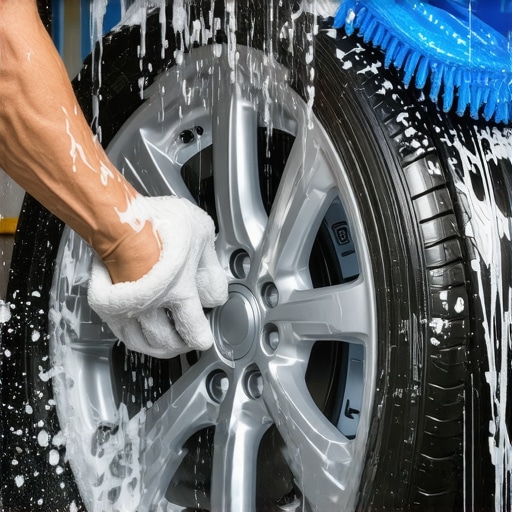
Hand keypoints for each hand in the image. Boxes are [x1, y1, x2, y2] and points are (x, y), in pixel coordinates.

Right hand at [88, 196, 227, 357]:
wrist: (119, 218)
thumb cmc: (158, 222)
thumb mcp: (201, 233)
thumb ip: (210, 263)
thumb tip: (215, 285)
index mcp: (180, 292)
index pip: (195, 331)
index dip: (201, 338)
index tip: (203, 338)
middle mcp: (153, 306)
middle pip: (167, 342)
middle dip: (179, 344)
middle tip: (185, 340)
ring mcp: (128, 308)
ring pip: (143, 343)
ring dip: (156, 346)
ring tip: (164, 341)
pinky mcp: (108, 305)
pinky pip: (121, 333)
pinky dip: (132, 337)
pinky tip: (138, 331)